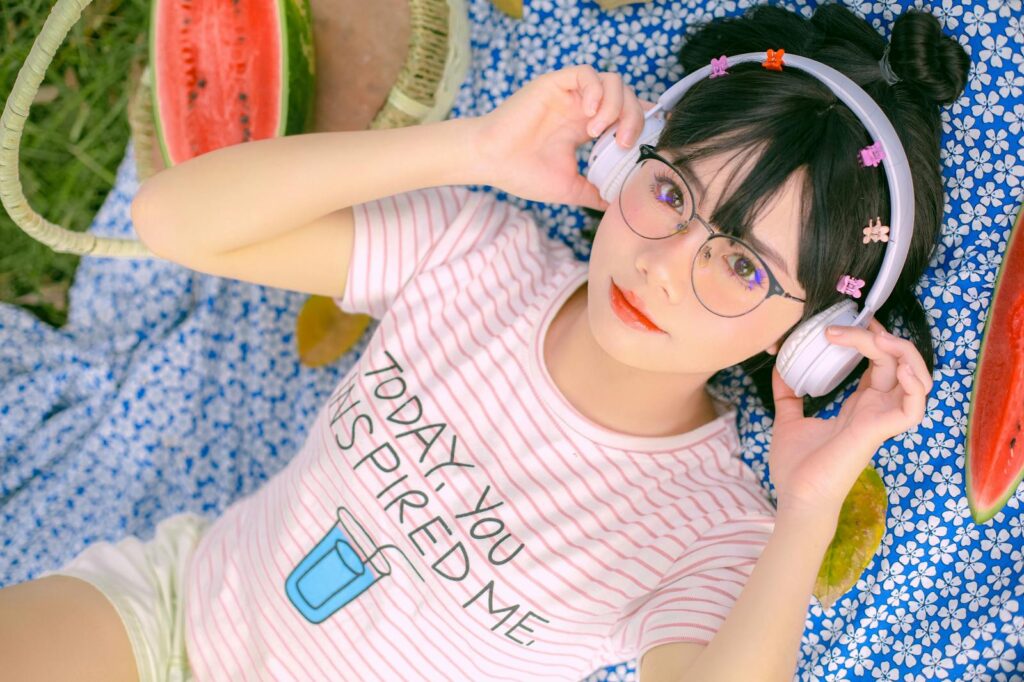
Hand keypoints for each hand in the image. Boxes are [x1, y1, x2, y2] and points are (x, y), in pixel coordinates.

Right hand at [473, 64, 655, 210]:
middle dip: (634, 117)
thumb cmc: (522, 174)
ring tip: (601, 131)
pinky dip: (596, 91)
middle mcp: (581, 107)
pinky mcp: (555, 83)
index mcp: (586, 127)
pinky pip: (586, 73)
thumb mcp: (569, 188)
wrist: (491, 162)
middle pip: (626, 96)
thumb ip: (594, 192)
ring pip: (612, 81)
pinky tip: (589, 117)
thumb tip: (616, 207)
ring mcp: (569, 94)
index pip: (626, 114)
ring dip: (616, 105)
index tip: (642, 146)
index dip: (641, 124)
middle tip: (623, 143)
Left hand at [768, 315, 933, 518]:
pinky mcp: (881, 430)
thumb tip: (779, 368)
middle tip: (840, 326)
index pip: (879, 363)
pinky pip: (915, 404)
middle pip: (896, 361)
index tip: (845, 321)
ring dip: (900, 350)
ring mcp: (881, 419)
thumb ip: (788, 394)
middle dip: (877, 335)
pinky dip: (914, 381)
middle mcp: (876, 409)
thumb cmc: (797, 467)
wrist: (796, 497)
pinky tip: (896, 366)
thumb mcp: (788, 420)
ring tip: (872, 336)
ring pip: (914, 375)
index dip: (871, 338)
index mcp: (860, 406)